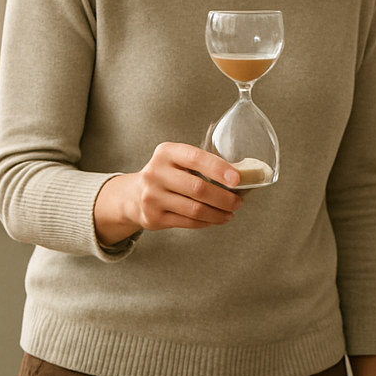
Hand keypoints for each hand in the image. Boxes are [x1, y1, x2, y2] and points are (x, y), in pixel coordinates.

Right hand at [94, 142, 243, 244]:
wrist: (133, 196)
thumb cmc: (167, 175)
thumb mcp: (178, 160)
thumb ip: (203, 164)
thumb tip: (242, 175)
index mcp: (166, 153)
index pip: (196, 158)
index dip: (219, 168)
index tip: (238, 179)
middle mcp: (156, 173)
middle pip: (198, 188)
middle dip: (225, 198)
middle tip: (238, 201)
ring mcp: (152, 197)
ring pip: (195, 209)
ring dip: (219, 213)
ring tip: (230, 212)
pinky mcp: (153, 217)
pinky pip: (188, 222)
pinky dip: (207, 222)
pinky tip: (215, 218)